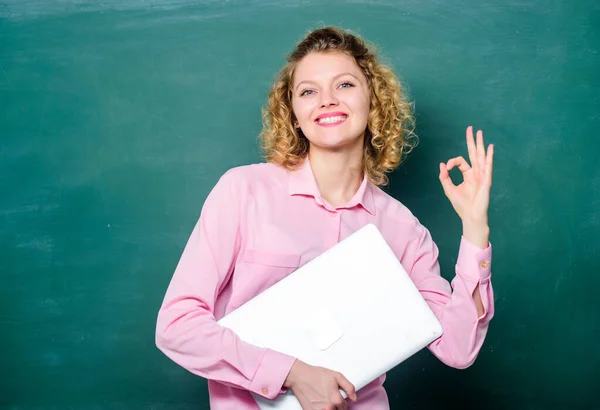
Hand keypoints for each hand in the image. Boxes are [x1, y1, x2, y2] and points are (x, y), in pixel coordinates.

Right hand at [284, 360, 357, 409]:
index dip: (342, 402)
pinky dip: (320, 409)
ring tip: (324, 402)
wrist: (300, 376)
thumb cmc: (317, 374)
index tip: (337, 398)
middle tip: (330, 399)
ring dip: (329, 409)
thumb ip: (349, 387)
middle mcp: (329, 408)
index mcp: (336, 399)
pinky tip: (318, 404)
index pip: (344, 407)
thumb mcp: (337, 376)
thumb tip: (354, 398)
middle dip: (336, 407)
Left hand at [439, 126, 493, 246]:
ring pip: (480, 157)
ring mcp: (482, 176)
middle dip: (472, 141)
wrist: (470, 216)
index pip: (461, 161)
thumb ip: (444, 177)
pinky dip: (489, 157)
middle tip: (470, 128)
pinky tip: (490, 147)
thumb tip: (442, 164)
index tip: (446, 168)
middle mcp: (476, 173)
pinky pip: (487, 167)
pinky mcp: (486, 181)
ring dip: (480, 144)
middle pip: (473, 153)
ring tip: (480, 132)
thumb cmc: (462, 205)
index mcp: (468, 174)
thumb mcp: (449, 189)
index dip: (452, 162)